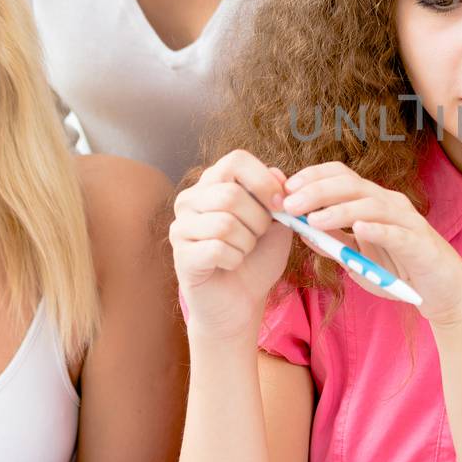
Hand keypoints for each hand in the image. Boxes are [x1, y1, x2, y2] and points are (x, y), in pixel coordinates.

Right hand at [170, 150, 293, 342]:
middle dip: (258, 220)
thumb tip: (278, 174)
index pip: (236, 160)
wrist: (243, 300)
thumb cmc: (258, 257)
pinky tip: (231, 265)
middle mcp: (190, 199)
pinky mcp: (180, 254)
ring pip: (224, 223)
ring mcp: (181, 226)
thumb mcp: (277, 222)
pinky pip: (216, 249)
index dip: (263, 181)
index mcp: (214, 183)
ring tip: (244, 251)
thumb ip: (277, 195)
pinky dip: (235, 259)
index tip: (280, 204)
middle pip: (230, 194)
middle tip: (259, 237)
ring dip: (247, 243)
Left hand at [280, 162, 461, 327]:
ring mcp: (407, 221)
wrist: (442, 294)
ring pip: (371, 204)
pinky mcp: (421, 244)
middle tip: (290, 204)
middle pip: (351, 184)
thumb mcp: (358, 258)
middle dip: (317, 191)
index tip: (284, 189)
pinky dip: (377, 229)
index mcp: (373, 201)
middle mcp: (390, 203)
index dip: (311, 178)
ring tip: (313, 221)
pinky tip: (358, 230)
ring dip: (339, 210)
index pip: (339, 175)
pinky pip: (397, 233)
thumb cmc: (400, 272)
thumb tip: (300, 230)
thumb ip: (333, 243)